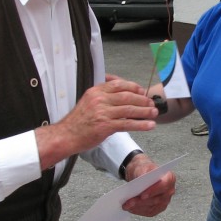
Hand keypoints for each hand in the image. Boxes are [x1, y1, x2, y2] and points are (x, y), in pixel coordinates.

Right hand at [38, 78, 156, 168]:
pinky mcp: (106, 126)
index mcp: (96, 91)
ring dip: (145, 111)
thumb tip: (119, 93)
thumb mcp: (87, 101)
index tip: (142, 91)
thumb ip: (102, 95)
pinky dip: (141, 124)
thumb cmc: (78, 122)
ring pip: (129, 109)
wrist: (66, 135)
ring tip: (154, 113)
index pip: (119, 84)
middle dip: (142, 99)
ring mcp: (103, 112)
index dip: (133, 87)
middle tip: (152, 103)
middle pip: (127, 96)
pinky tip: (149, 125)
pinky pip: (127, 123)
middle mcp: (100, 99)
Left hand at [122, 154, 175, 217]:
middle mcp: (169, 191)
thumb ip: (143, 173)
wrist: (142, 175)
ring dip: (138, 207)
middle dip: (141, 202)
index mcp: (169, 178)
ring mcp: (165, 201)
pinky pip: (149, 212)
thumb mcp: (143, 167)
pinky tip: (130, 208)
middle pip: (157, 199)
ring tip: (126, 205)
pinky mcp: (158, 208)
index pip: (164, 186)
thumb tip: (140, 181)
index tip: (142, 195)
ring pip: (152, 207)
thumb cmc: (144, 170)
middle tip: (129, 202)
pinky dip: (138, 211)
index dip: (153, 191)